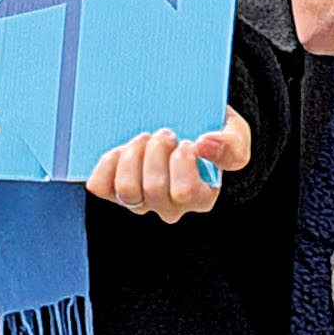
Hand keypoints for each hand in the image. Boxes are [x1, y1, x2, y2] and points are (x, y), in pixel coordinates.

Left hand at [85, 106, 250, 222]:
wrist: (184, 128)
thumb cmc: (210, 136)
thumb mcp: (234, 136)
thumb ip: (229, 145)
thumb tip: (204, 145)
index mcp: (201, 198)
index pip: (185, 192)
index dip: (181, 162)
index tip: (186, 142)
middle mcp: (169, 206)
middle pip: (154, 188)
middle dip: (156, 152)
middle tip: (165, 134)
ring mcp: (139, 200)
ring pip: (126, 190)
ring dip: (132, 156)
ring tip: (144, 138)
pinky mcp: (113, 189)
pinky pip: (100, 185)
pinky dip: (106, 164)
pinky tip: (119, 149)